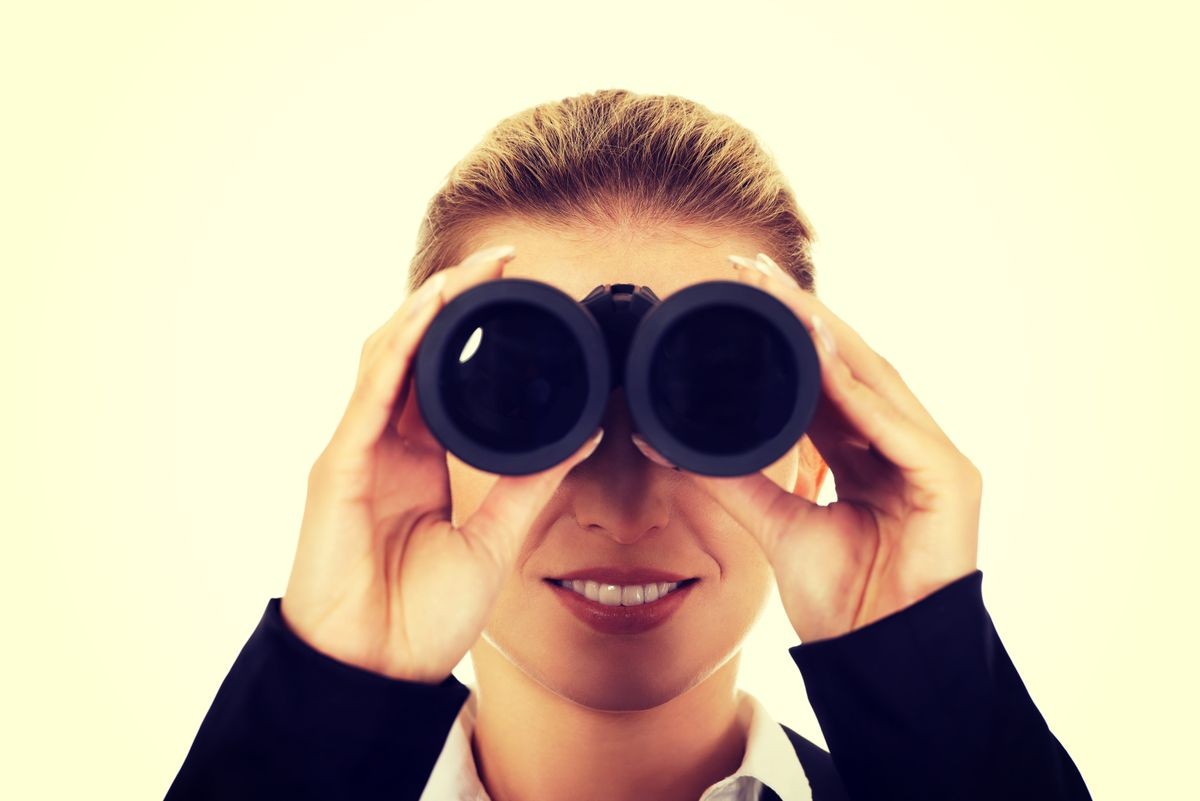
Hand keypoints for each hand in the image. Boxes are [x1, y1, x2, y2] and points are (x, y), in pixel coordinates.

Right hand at [281, 244, 604, 682]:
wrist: (377, 671)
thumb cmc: (422, 616)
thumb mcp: (495, 540)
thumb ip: (531, 483)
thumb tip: (586, 432)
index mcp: (420, 459)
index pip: (443, 374)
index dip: (474, 330)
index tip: (519, 291)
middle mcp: (386, 444)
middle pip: (414, 350)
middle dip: (452, 301)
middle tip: (500, 261)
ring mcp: (358, 451)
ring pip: (387, 357)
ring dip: (425, 309)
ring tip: (469, 272)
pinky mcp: (338, 467)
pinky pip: (369, 395)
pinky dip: (397, 349)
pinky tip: (425, 315)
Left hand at [638, 252, 981, 643]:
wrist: (880, 658)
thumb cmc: (844, 599)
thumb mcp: (777, 525)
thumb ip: (734, 481)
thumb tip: (669, 443)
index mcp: (863, 452)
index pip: (823, 378)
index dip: (786, 335)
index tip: (741, 293)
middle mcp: (899, 443)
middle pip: (849, 364)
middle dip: (803, 314)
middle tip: (752, 270)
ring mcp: (930, 456)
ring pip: (874, 378)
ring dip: (827, 333)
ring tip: (780, 295)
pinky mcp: (951, 477)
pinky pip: (896, 424)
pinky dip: (857, 389)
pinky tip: (822, 352)